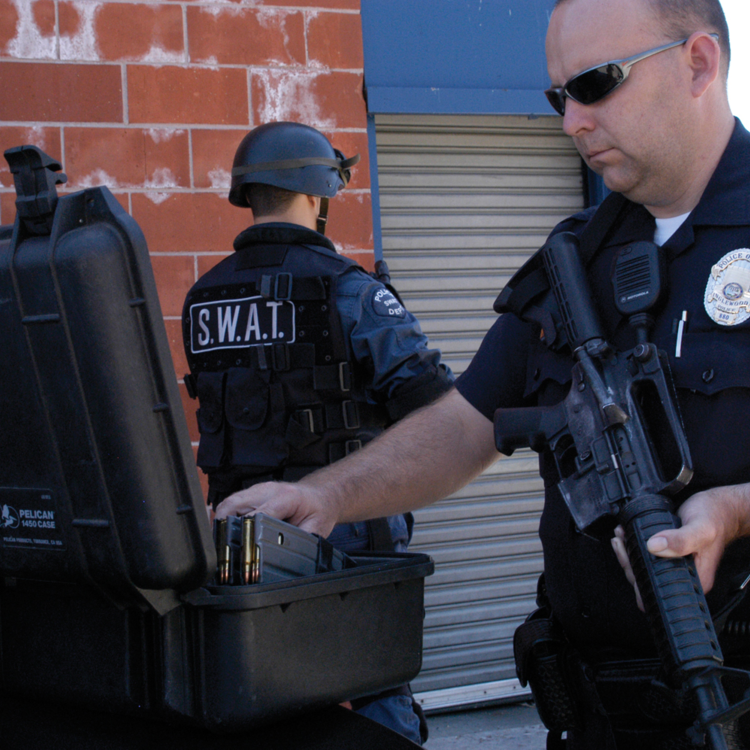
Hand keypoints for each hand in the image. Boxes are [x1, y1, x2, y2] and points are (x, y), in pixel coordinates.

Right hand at [214, 480, 338, 537]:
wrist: (320, 495)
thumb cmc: (318, 511)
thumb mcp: (315, 529)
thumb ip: (299, 540)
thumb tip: (282, 555)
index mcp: (287, 498)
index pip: (258, 514)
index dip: (247, 531)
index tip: (239, 548)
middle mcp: (269, 490)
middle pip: (235, 504)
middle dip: (225, 525)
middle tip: (223, 547)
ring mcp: (259, 489)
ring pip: (229, 502)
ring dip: (223, 521)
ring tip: (223, 542)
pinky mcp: (253, 492)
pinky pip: (232, 503)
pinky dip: (226, 517)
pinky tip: (228, 531)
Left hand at [611, 483, 749, 603]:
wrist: (719, 507)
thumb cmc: (714, 518)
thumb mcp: (701, 529)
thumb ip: (681, 540)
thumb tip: (654, 547)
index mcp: (694, 580)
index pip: (656, 590)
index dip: (638, 577)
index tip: (627, 555)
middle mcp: (683, 577)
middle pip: (646, 579)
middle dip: (628, 561)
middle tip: (620, 543)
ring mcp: (674, 566)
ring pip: (643, 568)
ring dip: (627, 552)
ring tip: (621, 536)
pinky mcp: (668, 555)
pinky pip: (646, 556)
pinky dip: (633, 545)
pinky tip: (627, 534)